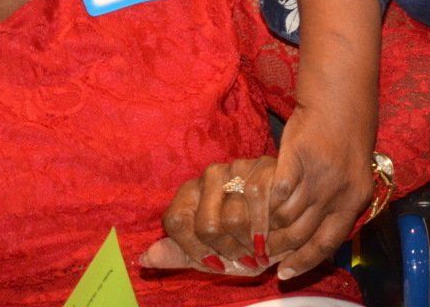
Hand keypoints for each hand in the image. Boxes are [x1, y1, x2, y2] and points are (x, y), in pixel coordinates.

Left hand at [141, 156, 276, 276]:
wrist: (286, 221)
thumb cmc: (241, 240)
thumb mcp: (208, 254)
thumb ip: (177, 255)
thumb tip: (143, 259)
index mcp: (189, 194)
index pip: (177, 222)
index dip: (195, 250)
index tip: (214, 263)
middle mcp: (209, 175)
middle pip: (206, 225)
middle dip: (227, 251)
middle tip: (243, 257)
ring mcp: (236, 167)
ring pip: (233, 218)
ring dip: (249, 244)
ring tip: (258, 248)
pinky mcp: (263, 166)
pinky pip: (259, 204)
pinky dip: (267, 230)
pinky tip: (272, 236)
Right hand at [265, 104, 375, 280]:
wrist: (340, 99)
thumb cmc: (345, 138)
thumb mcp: (352, 176)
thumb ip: (338, 204)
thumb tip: (317, 237)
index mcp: (355, 200)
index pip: (328, 243)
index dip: (305, 262)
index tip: (285, 274)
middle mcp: (338, 192)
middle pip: (303, 234)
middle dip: (280, 248)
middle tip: (262, 253)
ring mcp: (317, 176)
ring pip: (286, 217)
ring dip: (268, 227)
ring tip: (254, 231)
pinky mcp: (297, 159)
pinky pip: (276, 193)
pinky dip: (264, 202)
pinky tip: (255, 205)